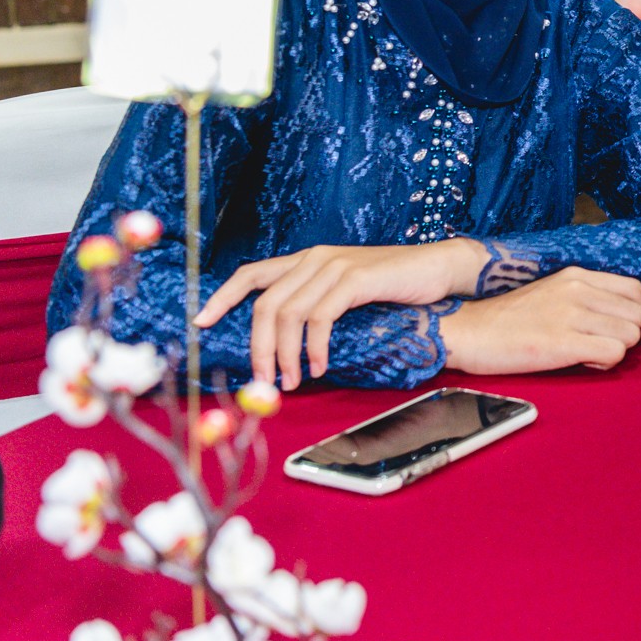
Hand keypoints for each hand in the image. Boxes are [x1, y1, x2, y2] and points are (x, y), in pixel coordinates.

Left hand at [199, 239, 487, 388]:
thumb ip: (316, 304)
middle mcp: (314, 258)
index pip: (251, 274)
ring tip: (291, 382)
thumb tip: (285, 344)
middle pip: (265, 304)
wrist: (438, 268)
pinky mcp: (355, 278)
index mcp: (307, 260)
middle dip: (257, 348)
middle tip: (261, 381)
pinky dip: (314, 347)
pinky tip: (318, 366)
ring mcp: (333, 266)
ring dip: (285, 355)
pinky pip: (321, 318)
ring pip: (288, 314)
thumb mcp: (346, 292)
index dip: (222, 297)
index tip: (202, 323)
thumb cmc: (394, 287)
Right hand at [440, 268, 640, 372]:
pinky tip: (583, 362)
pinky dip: (605, 363)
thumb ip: (587, 298)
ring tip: (588, 355)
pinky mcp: (563, 342)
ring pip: (630, 336)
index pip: (634, 289)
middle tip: (602, 346)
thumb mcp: (552, 293)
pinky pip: (613, 353)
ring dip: (616, 351)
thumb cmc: (509, 319)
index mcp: (577, 276)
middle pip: (637, 315)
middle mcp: (578, 290)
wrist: (470, 331)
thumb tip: (624, 320)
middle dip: (629, 336)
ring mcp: (571, 314)